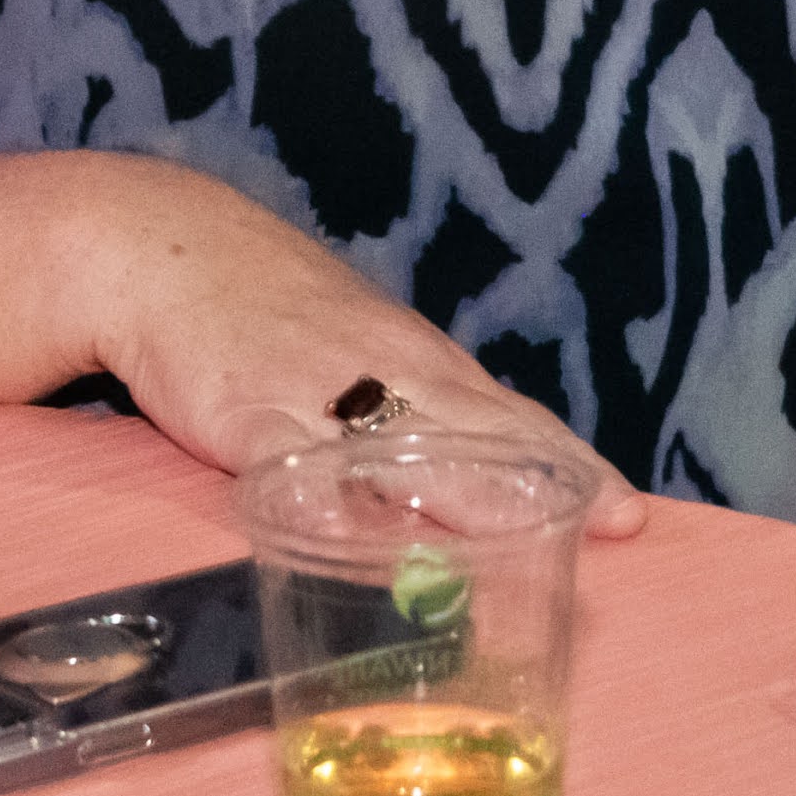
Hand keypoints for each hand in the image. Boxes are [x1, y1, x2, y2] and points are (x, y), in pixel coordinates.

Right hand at [78, 156, 651, 534]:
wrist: (165, 251)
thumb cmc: (270, 316)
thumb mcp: (355, 354)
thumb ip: (409, 417)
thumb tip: (471, 489)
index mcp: (417, 364)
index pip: (514, 420)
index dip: (574, 467)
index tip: (630, 515)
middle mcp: (385, 374)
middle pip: (479, 435)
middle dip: (543, 486)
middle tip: (607, 529)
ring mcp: (317, 392)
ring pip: (403, 449)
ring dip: (464, 494)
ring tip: (521, 542)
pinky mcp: (247, 414)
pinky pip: (295, 467)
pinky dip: (331, 505)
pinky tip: (359, 544)